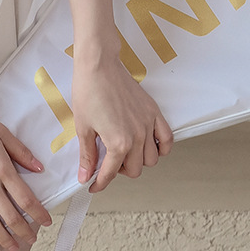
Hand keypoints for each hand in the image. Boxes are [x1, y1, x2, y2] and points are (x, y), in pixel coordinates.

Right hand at [0, 96, 53, 250]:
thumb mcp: (1, 131)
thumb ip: (21, 151)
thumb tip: (40, 168)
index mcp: (1, 167)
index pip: (26, 198)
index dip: (38, 213)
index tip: (46, 222)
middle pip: (11, 215)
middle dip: (25, 231)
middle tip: (32, 240)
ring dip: (5, 238)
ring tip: (14, 247)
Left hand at [71, 57, 172, 193]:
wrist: (98, 65)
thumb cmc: (88, 91)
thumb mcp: (83, 127)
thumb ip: (87, 155)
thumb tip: (85, 176)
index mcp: (118, 143)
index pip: (110, 173)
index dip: (99, 183)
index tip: (93, 185)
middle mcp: (137, 137)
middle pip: (134, 170)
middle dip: (120, 171)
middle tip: (107, 162)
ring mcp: (148, 124)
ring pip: (152, 159)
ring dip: (139, 161)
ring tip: (125, 153)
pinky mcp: (153, 112)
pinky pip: (166, 139)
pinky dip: (161, 147)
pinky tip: (149, 145)